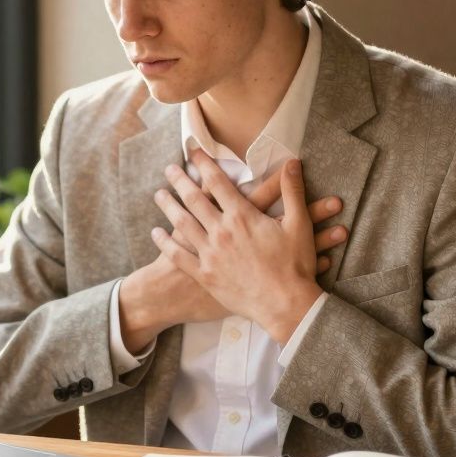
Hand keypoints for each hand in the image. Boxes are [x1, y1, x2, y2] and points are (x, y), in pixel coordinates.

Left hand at [151, 151, 323, 342]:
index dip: (204, 164)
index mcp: (242, 216)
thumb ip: (293, 191)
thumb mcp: (300, 225)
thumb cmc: (295, 266)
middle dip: (180, 181)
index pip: (217, 182)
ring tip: (158, 194)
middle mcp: (221, 231)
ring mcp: (210, 254)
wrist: (285, 305)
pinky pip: (178, 256)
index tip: (193, 151)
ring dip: (168, 206)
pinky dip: (165, 243)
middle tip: (169, 168)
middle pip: (194, 199)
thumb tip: (293, 162)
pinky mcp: (205, 275)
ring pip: (182, 224)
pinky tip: (156, 233)